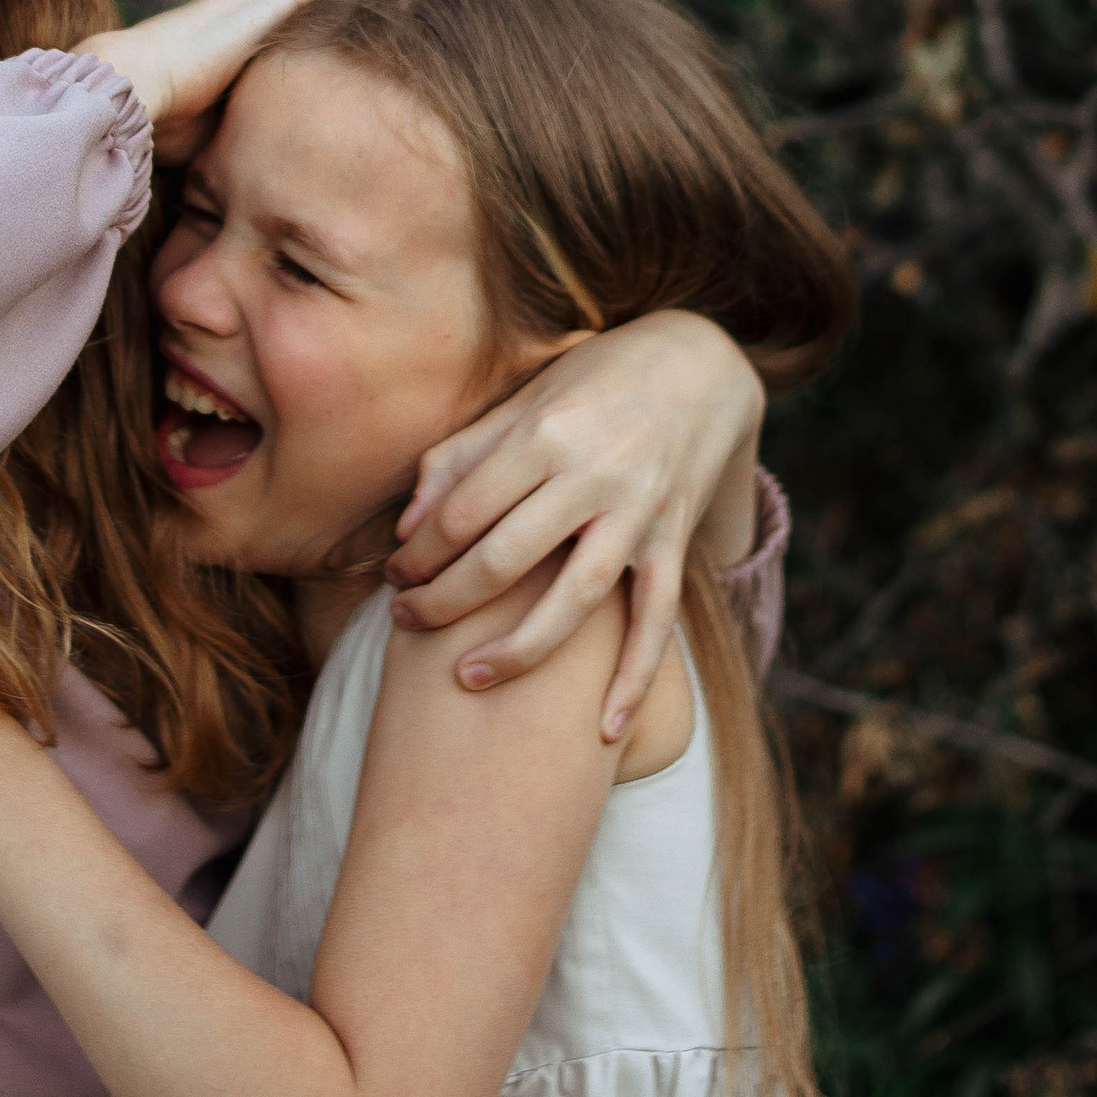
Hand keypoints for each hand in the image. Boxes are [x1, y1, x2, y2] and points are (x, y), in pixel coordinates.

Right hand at [79, 0, 480, 165]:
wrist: (130, 99)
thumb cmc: (163, 137)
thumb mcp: (234, 148)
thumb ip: (263, 154)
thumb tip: (282, 210)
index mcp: (263, 45)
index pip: (337, 33)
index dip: (382, 33)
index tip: (428, 48)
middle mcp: (276, 7)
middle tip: (466, 2)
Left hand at [385, 313, 764, 741]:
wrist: (701, 365)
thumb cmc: (593, 380)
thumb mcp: (526, 397)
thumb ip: (462, 456)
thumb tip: (407, 527)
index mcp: (546, 433)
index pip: (464, 510)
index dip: (418, 550)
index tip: (395, 573)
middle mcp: (594, 474)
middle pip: (505, 558)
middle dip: (445, 599)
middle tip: (406, 621)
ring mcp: (640, 513)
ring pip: (576, 598)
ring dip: (519, 648)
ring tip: (467, 679)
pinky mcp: (675, 542)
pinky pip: (656, 621)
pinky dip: (635, 679)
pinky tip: (605, 731)